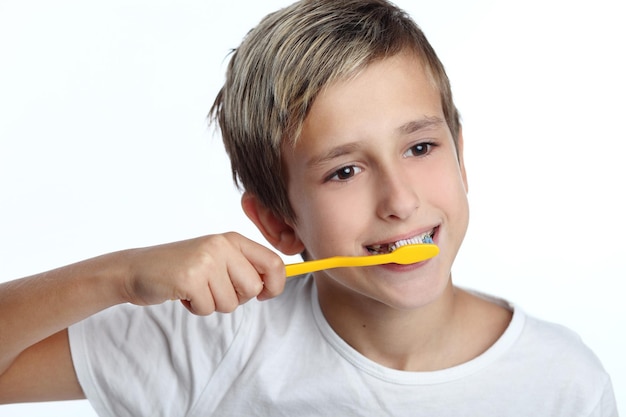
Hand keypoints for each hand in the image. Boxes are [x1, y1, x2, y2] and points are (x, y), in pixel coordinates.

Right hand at [121, 233, 285, 314]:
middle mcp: (222, 246)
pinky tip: (183, 293)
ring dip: (212, 304)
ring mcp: (206, 260)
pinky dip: (196, 308)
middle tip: (213, 289)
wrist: (137, 268)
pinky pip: (208, 308)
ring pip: (231, 303)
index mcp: (233, 239)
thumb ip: (244, 268)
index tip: (264, 295)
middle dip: (236, 298)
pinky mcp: (190, 278)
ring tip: (195, 289)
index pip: (274, 262)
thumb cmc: (181, 268)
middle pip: (253, 288)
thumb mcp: (216, 259)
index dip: (276, 285)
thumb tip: (274, 285)